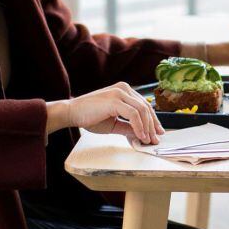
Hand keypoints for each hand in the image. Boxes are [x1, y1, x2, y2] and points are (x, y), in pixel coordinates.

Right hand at [49, 82, 163, 144]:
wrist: (71, 113)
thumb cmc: (89, 117)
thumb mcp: (114, 124)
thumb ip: (128, 127)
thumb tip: (142, 135)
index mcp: (124, 91)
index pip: (144, 105)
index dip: (153, 120)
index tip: (157, 132)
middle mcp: (124, 88)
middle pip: (146, 107)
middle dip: (153, 125)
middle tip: (155, 139)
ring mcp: (120, 92)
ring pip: (142, 110)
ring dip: (147, 127)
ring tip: (148, 140)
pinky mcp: (115, 99)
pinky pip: (134, 114)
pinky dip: (139, 126)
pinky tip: (140, 135)